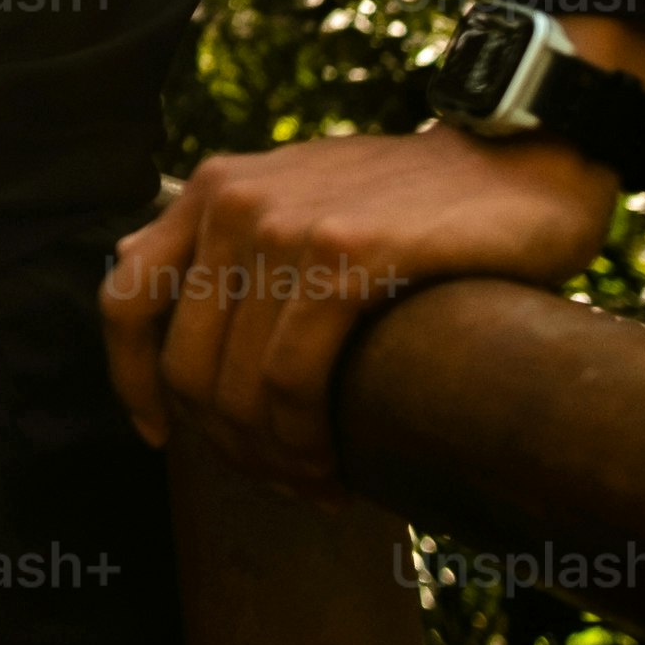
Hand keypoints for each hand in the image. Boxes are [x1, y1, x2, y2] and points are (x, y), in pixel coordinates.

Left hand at [102, 126, 624, 490]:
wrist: (520, 158)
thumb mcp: (302, 200)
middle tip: (280, 480)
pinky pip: (292, 379)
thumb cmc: (417, 202)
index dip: (133, 381)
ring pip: (238, 385)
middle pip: (184, 364)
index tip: (161, 435)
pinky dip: (306, 441)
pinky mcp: (346, 256)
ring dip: (272, 458)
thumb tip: (201, 335)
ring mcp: (282, 227)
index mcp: (210, 192)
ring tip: (315, 486)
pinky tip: (336, 472)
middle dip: (226, 442)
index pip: (125, 297)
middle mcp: (229, 203)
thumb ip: (242, 249)